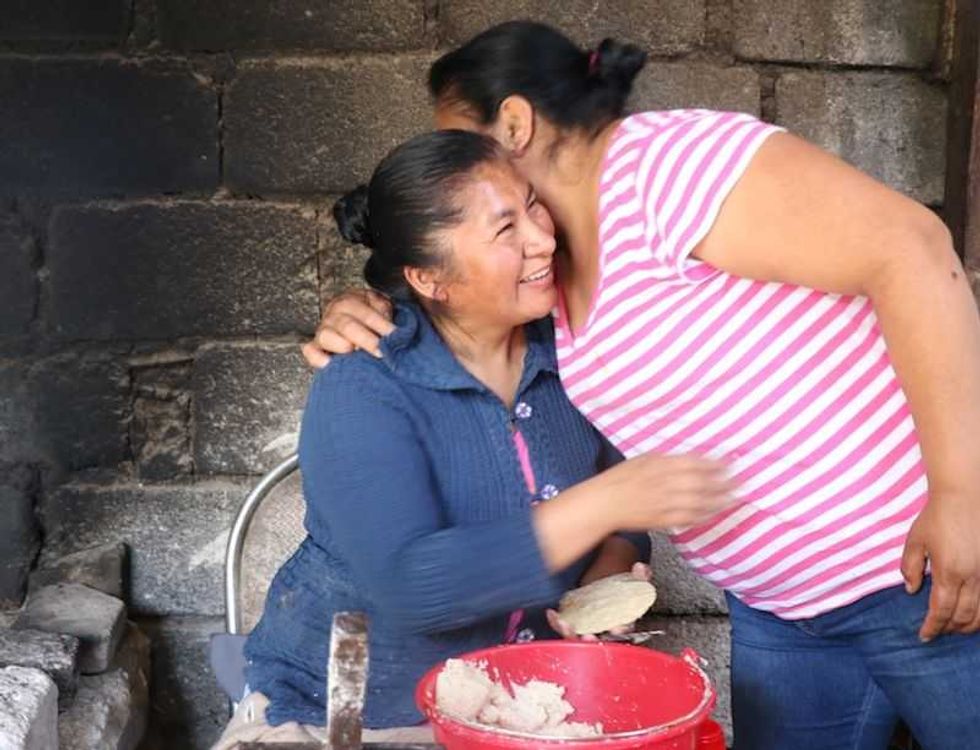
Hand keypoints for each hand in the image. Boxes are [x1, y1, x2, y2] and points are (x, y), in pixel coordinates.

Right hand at [301, 289, 394, 367]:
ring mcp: (323, 331)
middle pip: (347, 326)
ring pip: (326, 336)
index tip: (394, 336)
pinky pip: (311, 352)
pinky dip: (318, 358)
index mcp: (350, 302)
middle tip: (381, 352)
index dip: (380, 325)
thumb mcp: (380, 306)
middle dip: (366, 340)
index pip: (365, 314)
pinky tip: (331, 365)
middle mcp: (334, 315)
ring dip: (342, 346)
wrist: (356, 318)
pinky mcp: (315, 347)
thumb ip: (385, 313)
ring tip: (357, 354)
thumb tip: (391, 331)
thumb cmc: (371, 313)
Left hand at [546, 563, 653, 640]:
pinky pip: (565, 626)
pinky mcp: (574, 622)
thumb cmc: (621, 584)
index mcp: (623, 623)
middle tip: (587, 636)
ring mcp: (588, 627)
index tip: (616, 628)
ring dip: (571, 634)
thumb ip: (641, 575)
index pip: (623, 632)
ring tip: (565, 625)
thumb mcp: (633, 579)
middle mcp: (605, 630)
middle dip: (592, 641)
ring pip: (579, 638)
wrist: (606, 576)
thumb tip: (640, 568)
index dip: (620, 631)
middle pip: (598, 642)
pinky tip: (552, 613)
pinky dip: (557, 622)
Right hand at [597, 453, 736, 530]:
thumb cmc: (620, 478)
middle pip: (702, 483)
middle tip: (741, 481)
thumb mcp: (643, 459)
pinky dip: (704, 515)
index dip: (716, 463)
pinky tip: (715, 512)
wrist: (604, 503)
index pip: (695, 463)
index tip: (731, 462)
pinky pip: (689, 518)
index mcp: (660, 465)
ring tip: (734, 498)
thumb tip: (691, 459)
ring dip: (719, 500)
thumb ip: (667, 459)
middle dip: (724, 482)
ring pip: (699, 502)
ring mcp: (665, 504)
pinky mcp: (663, 520)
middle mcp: (665, 484)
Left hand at [901, 495, 979, 640]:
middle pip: (963, 616)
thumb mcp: (915, 541)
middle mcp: (972, 578)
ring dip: (968, 625)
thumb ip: (910, 567)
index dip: (932, 627)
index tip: (924, 635)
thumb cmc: (937, 517)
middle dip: (949, 628)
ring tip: (955, 628)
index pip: (941, 611)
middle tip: (937, 631)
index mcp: (949, 572)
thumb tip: (911, 590)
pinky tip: (975, 616)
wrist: (965, 497)